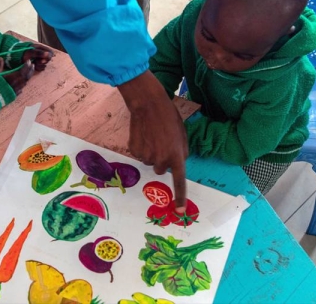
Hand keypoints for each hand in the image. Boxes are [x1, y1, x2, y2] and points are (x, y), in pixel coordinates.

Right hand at [0, 57, 33, 94]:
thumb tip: (0, 58)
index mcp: (12, 78)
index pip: (22, 71)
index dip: (26, 66)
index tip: (29, 61)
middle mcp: (16, 84)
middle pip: (26, 77)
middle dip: (30, 70)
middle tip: (32, 65)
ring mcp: (16, 90)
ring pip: (25, 83)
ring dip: (28, 77)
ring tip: (29, 72)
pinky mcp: (14, 95)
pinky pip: (22, 88)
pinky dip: (24, 84)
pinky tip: (24, 82)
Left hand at [22, 43, 53, 70]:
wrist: (16, 57)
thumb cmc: (23, 53)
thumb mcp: (31, 52)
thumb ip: (40, 53)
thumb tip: (49, 55)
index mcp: (41, 48)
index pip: (51, 52)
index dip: (48, 57)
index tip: (43, 60)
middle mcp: (42, 54)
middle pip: (48, 59)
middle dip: (43, 62)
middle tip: (37, 61)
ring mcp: (39, 60)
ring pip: (45, 64)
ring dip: (40, 65)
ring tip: (34, 63)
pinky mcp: (37, 65)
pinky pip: (41, 68)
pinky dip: (38, 68)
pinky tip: (34, 66)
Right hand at [118, 70, 188, 212]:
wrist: (147, 104)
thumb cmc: (168, 116)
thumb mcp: (182, 134)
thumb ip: (181, 151)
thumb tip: (177, 163)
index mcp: (176, 155)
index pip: (179, 181)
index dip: (180, 197)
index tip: (180, 211)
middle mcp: (161, 159)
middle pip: (161, 169)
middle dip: (161, 160)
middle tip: (161, 143)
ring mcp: (146, 156)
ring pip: (149, 161)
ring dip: (151, 152)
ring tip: (151, 135)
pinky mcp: (134, 151)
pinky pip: (138, 155)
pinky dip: (141, 147)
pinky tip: (143, 135)